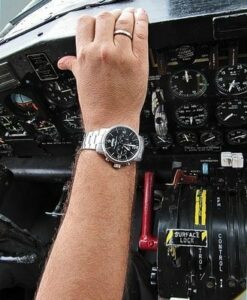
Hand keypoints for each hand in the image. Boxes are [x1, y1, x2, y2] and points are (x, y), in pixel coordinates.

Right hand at [57, 8, 148, 131]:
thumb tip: (64, 61)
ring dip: (127, 15)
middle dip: (111, 17)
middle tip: (116, 20)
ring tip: (130, 17)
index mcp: (84, 55)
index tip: (100, 24)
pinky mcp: (138, 61)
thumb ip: (74, 66)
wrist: (111, 122)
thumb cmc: (96, 106)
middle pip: (105, 18)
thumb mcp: (81, 83)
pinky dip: (142, 20)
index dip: (93, 20)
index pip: (85, 23)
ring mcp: (120, 55)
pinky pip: (141, 32)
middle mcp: (101, 51)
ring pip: (123, 21)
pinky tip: (141, 17)